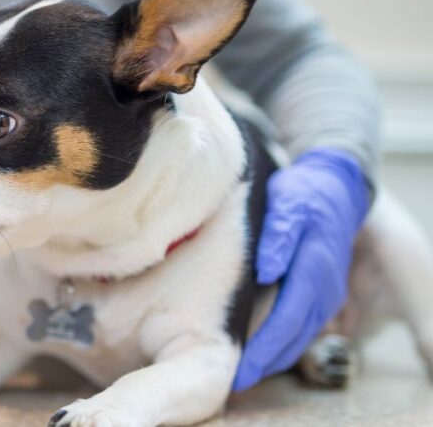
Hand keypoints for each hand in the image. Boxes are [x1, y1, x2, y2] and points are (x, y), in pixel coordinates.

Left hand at [233, 148, 369, 389]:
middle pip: (294, 336)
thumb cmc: (303, 195)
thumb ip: (277, 234)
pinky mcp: (325, 295)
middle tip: (234, 381)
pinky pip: (304, 328)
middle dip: (266, 362)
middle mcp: (325, 288)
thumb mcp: (287, 203)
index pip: (287, 317)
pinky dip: (284, 343)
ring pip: (301, 336)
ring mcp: (328, 294)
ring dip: (275, 357)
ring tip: (244, 373)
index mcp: (314, 268)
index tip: (240, 369)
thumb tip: (266, 268)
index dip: (264, 347)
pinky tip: (262, 350)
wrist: (336, 190)